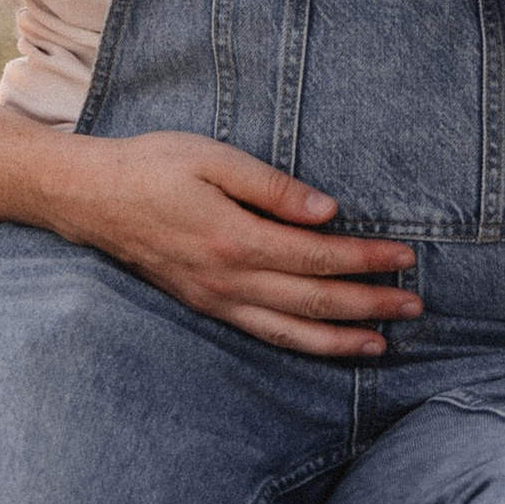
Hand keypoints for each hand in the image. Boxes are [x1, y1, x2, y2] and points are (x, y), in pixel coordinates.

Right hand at [50, 131, 422, 357]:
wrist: (89, 199)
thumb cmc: (151, 167)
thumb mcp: (212, 158)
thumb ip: (271, 187)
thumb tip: (326, 212)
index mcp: (235, 238)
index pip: (318, 257)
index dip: (365, 259)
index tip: (405, 257)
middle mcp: (228, 279)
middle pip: (313, 301)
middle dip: (368, 304)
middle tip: (415, 305)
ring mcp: (215, 299)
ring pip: (290, 331)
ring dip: (340, 339)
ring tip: (383, 344)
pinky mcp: (205, 305)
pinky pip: (262, 334)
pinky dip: (300, 345)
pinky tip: (324, 345)